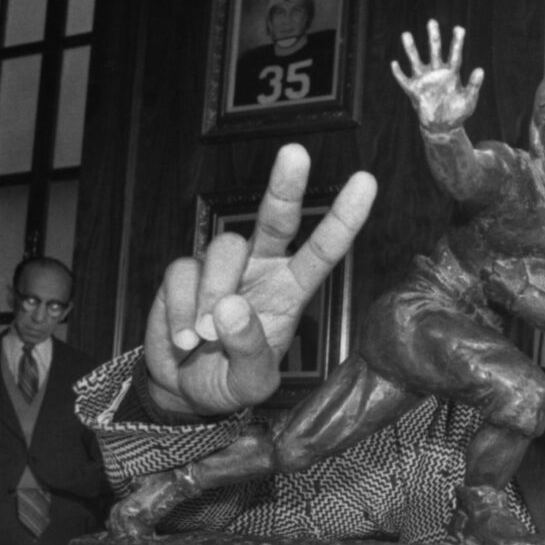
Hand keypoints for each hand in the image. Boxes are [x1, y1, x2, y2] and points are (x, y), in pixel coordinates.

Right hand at [144, 143, 375, 415]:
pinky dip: (179, 309)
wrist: (185, 390)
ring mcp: (223, 268)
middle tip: (296, 154)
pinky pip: (181, 274)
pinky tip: (183, 337)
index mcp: (291, 291)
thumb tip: (230, 308)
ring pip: (222, 251)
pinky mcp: (184, 272)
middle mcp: (261, 269)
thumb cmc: (231, 381)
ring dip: (211, 295)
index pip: (323, 251)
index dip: (344, 218)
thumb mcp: (251, 382)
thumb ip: (249, 350)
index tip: (365, 182)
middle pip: (276, 219)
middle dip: (286, 185)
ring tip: (202, 339)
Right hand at [390, 19, 483, 132]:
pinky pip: (404, 80)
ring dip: (411, 48)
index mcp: (451, 74)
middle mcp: (437, 73)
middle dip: (433, 37)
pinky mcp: (414, 91)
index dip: (457, 42)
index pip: (454, 54)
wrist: (443, 128)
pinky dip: (399, 73)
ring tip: (406, 34)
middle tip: (432, 21)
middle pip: (435, 50)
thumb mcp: (468, 100)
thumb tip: (480, 69)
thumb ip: (474, 85)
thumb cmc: (457, 113)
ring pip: (416, 60)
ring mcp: (424, 80)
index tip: (459, 28)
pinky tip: (395, 63)